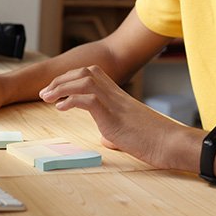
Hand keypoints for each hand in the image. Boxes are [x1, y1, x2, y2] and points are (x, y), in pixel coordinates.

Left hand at [39, 65, 189, 168]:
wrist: (171, 143)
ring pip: (84, 80)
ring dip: (61, 86)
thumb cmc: (153, 139)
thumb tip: (106, 137)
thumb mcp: (127, 133)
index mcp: (116, 95)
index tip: (55, 88)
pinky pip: (89, 99)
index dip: (69, 78)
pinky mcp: (113, 114)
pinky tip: (61, 108)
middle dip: (60, 80)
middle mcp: (114, 93)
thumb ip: (113, 130)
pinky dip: (71, 100)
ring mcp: (114, 102)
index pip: (89, 75)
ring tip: (47, 97)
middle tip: (44, 93)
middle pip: (83, 72)